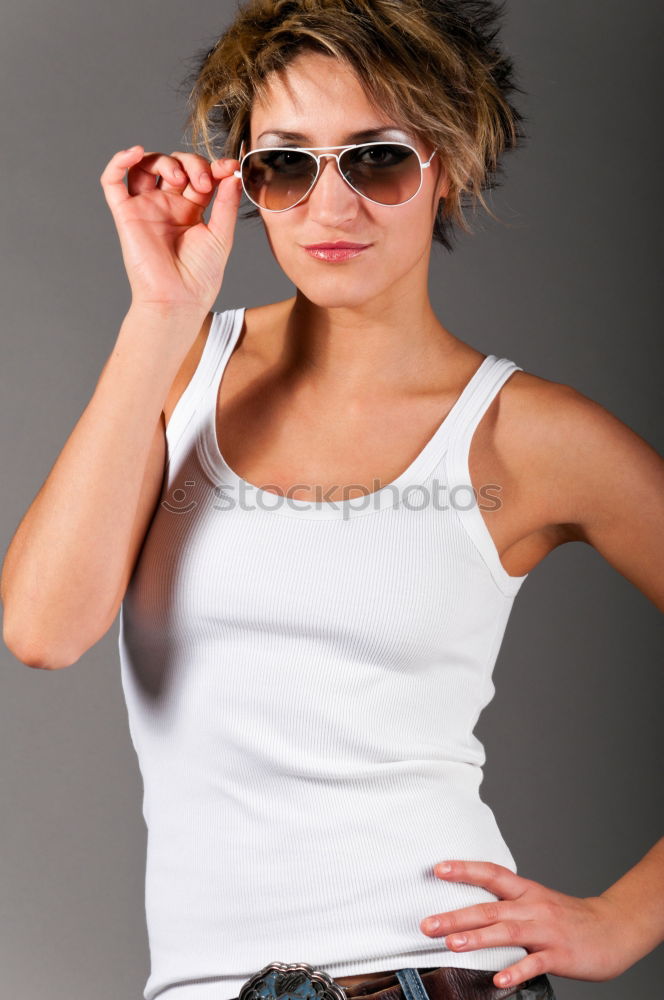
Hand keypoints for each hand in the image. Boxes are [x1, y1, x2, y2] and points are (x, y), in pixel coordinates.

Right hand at [99, 146, 241, 311]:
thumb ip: (227, 203)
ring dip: (163, 160)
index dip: (214, 166)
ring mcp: (146, 208)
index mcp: (191, 210)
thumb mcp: (222, 235)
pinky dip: (119, 160)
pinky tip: (134, 152)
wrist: (179, 299)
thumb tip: (233, 173)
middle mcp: (167, 206)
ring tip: (179, 178)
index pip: (199, 175)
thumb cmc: (200, 276)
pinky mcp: (126, 214)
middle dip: (191, 164)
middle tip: (204, 183)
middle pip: (174, 165)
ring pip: (145, 166)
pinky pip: (112, 180)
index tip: (229, 168)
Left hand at [419, 860, 638, 989]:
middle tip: (427, 924)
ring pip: (507, 932)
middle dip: (455, 916)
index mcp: (526, 891)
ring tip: (451, 945)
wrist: (614, 928)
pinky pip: (535, 963)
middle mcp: (533, 906)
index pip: (491, 873)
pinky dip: (516, 971)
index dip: (465, 869)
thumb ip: (508, 904)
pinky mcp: (560, 955)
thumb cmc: (569, 917)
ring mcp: (547, 931)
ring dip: (477, 938)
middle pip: (490, 908)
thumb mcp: (537, 901)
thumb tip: (470, 908)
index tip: (438, 869)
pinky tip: (499, 980)